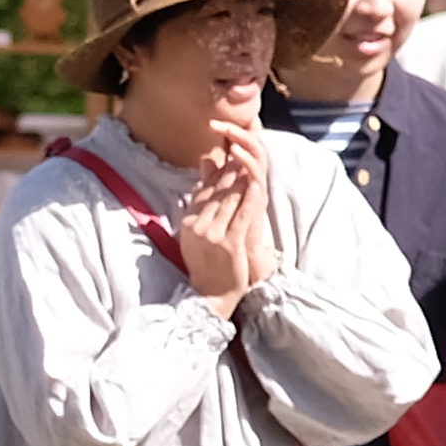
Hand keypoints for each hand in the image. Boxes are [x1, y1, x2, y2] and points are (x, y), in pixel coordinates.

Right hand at [172, 148, 269, 305]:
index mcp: (188, 222)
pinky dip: (249, 198)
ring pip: (229, 199)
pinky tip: (257, 183)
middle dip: (230, 169)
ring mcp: (213, 235)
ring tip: (251, 161)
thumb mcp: (196, 233)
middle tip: (242, 150)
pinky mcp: (230, 243)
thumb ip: (200, 204)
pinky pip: (242, 215)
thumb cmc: (204, 263)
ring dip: (241, 178)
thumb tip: (200, 184)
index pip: (203, 190)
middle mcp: (198, 226)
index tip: (229, 155)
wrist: (210, 295)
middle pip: (216, 191)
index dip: (217, 171)